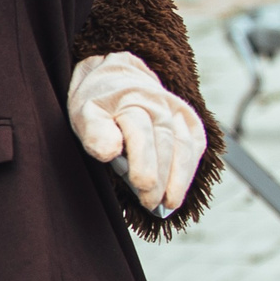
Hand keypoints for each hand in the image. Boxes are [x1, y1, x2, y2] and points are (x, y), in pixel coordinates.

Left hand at [68, 50, 204, 217]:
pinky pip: (194, 144)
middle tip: (150, 202)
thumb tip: (108, 152)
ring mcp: (177, 109)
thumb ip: (94, 132)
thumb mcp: (85, 113)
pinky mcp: (189, 119)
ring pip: (184, 144)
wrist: (118, 77)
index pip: (141, 131)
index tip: (141, 185)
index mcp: (130, 98)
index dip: (143, 160)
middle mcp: (158, 102)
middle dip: (160, 175)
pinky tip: (178, 190)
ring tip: (168, 203)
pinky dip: (189, 169)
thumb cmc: (100, 103)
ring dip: (179, 177)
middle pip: (165, 142)